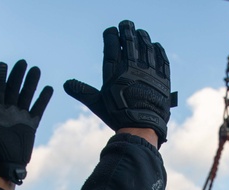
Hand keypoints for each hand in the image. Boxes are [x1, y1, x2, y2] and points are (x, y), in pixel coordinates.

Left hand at [0, 60, 52, 184]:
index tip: (4, 65)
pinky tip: (48, 89)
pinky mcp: (31, 124)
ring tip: (36, 70)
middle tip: (22, 62)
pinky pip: (38, 109)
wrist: (8, 163)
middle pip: (14, 88)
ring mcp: (21, 116)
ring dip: (31, 83)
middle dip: (18, 75)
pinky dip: (43, 100)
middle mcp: (8, 110)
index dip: (0, 77)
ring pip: (27, 95)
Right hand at [63, 20, 176, 144]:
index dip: (111, 35)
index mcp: (114, 72)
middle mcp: (131, 68)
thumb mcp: (97, 103)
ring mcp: (148, 72)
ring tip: (140, 32)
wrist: (141, 128)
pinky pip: (162, 59)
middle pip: (129, 41)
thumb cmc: (117, 116)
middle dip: (127, 30)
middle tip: (126, 24)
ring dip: (143, 37)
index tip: (112, 30)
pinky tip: (156, 46)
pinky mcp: (162, 78)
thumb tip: (66, 84)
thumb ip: (83, 91)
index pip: (111, 45)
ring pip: (146, 47)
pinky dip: (158, 50)